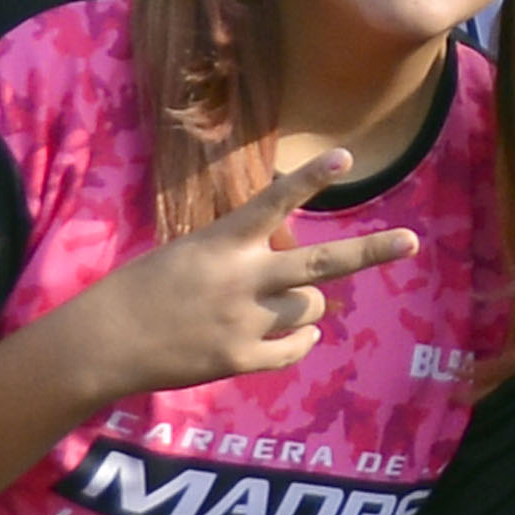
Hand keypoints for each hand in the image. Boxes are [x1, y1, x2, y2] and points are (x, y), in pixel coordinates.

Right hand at [46, 147, 411, 401]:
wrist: (104, 343)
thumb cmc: (143, 290)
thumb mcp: (188, 255)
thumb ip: (239, 254)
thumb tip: (288, 265)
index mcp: (221, 244)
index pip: (272, 204)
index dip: (310, 180)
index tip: (345, 156)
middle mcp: (241, 280)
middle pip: (321, 265)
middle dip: (370, 251)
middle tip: (411, 241)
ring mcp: (245, 322)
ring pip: (310, 306)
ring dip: (305, 303)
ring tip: (275, 303)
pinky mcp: (241, 358)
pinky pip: (296, 346)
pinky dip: (299, 339)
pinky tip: (294, 334)